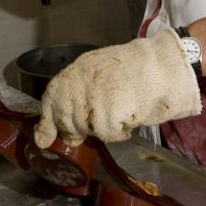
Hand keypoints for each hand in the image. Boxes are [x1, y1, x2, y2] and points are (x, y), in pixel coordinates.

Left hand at [34, 28, 201, 147]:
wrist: (163, 66)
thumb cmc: (138, 68)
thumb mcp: (103, 71)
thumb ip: (82, 91)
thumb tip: (63, 122)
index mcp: (77, 71)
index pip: (53, 98)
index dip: (47, 122)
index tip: (43, 139)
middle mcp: (80, 85)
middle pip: (68, 119)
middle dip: (77, 129)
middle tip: (98, 124)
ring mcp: (91, 101)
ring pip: (87, 129)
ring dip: (104, 127)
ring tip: (122, 112)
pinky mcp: (106, 115)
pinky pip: (108, 134)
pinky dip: (120, 131)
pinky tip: (130, 116)